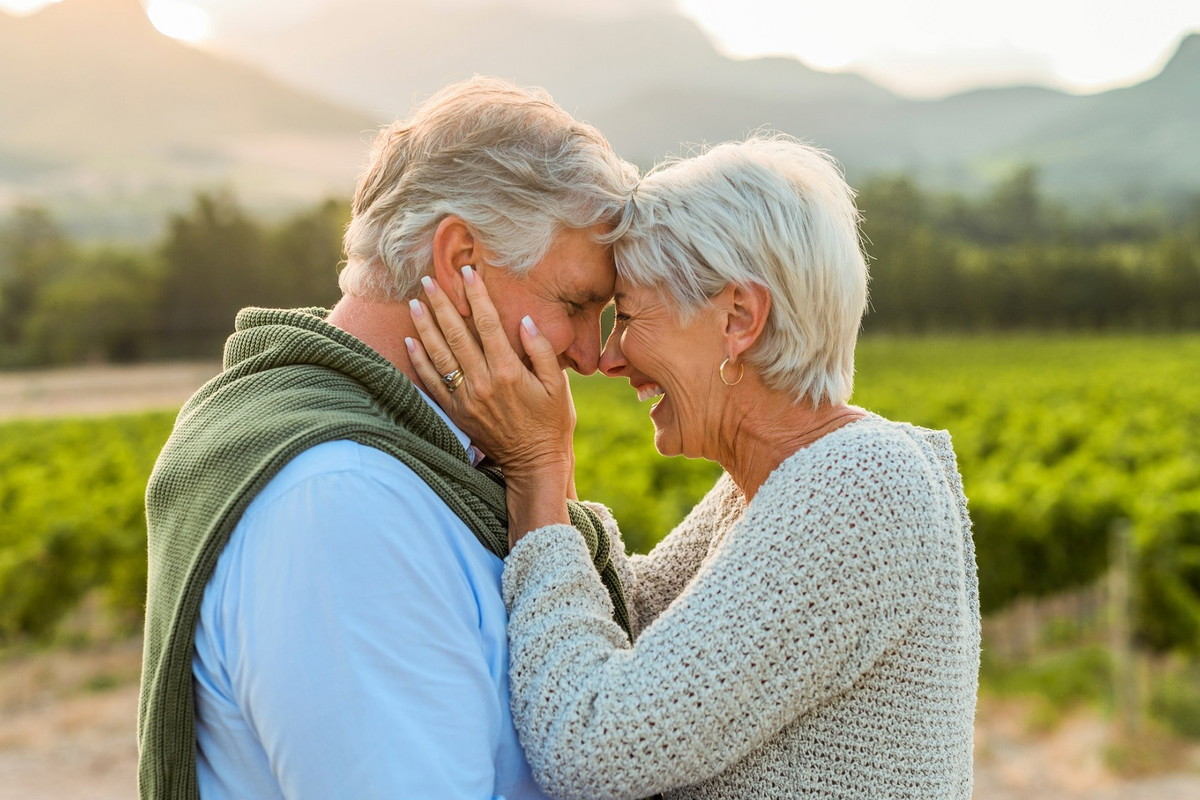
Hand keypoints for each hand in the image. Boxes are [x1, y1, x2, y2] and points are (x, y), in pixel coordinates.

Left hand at [406, 267, 572, 538]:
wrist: (534, 463)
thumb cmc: (551, 422)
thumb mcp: (557, 385)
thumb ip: (542, 351)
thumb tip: (525, 321)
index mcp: (509, 371)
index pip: (488, 325)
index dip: (477, 296)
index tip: (467, 274)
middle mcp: (483, 382)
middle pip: (457, 334)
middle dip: (441, 304)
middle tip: (427, 279)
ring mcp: (466, 398)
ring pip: (439, 355)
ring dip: (424, 326)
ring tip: (414, 303)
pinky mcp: (456, 412)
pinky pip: (432, 382)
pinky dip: (419, 361)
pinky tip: (409, 341)